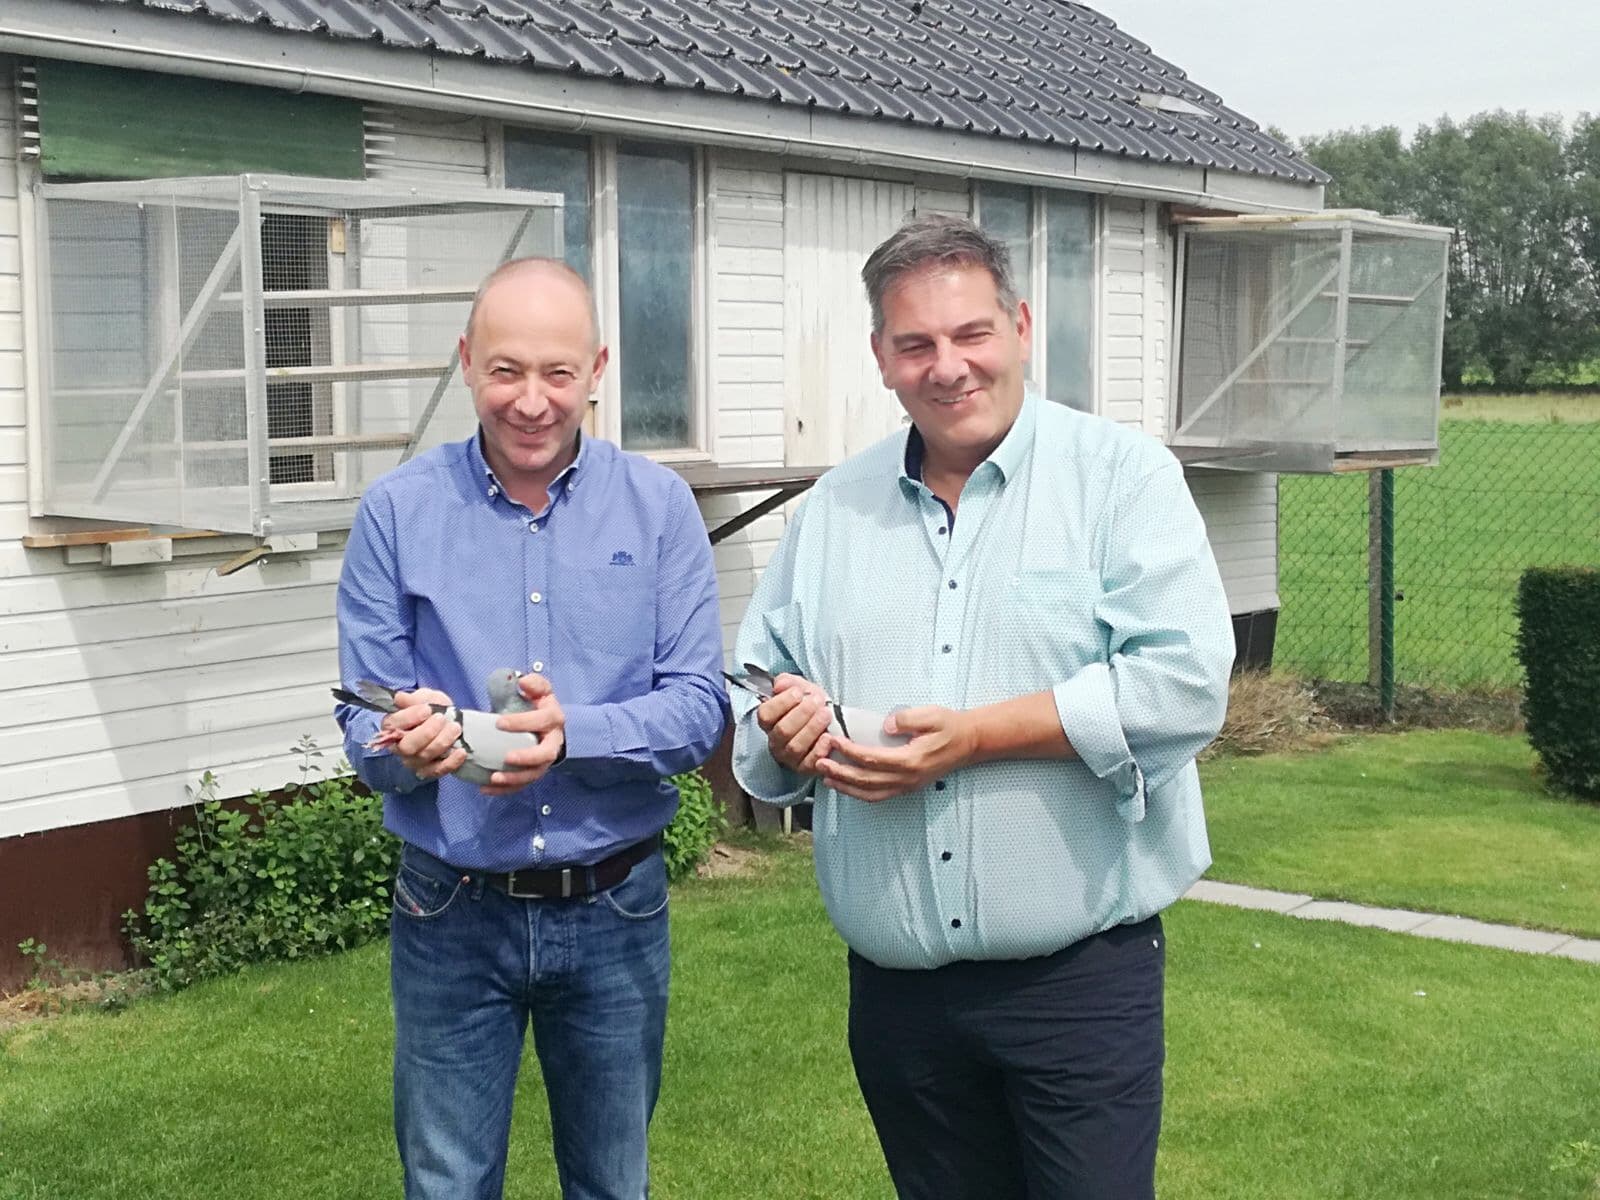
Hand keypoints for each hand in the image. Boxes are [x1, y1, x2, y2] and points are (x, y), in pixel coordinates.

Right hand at [384, 688, 466, 780]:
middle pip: (407, 746)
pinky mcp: (428, 771)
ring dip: (442, 742)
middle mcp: (399, 747)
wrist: (451, 723)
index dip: (409, 717)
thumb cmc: (434, 710)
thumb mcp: (426, 698)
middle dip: (426, 732)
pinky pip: (437, 770)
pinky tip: (461, 751)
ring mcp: (413, 761)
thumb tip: (400, 698)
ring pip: (424, 756)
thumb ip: (414, 698)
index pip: (392, 725)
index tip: (427, 709)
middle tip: (442, 719)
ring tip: (455, 727)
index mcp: (392, 727)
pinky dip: (451, 762)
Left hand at [483, 673, 566, 794]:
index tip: (499, 723)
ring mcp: (545, 760)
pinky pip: (522, 784)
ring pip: (534, 774)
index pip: (542, 721)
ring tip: (494, 779)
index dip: (522, 723)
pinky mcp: (535, 771)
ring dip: (515, 779)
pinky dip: (505, 789)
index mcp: (553, 720)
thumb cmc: (541, 706)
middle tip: (507, 758)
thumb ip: (534, 684)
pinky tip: (486, 789)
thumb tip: (524, 682)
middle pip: (545, 755)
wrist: (551, 725)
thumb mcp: (541, 690)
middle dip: (526, 757)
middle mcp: (553, 742)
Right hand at [756, 674, 834, 775]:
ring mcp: (789, 757)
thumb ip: (788, 682)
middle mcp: (775, 741)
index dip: (782, 703)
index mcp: (769, 721)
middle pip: (782, 730)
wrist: (829, 722)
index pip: (765, 714)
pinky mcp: (805, 768)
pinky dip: (819, 749)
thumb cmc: (811, 706)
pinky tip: (828, 737)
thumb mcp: (800, 688)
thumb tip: (779, 685)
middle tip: (818, 701)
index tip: (799, 693)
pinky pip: (810, 762)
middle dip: (802, 713)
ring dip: (812, 728)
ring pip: (795, 746)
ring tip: (826, 714)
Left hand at [816, 706, 978, 801]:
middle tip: (820, 762)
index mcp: (910, 760)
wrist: (969, 742)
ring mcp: (907, 786)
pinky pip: (879, 795)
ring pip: (870, 793)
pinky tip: (847, 785)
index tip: (834, 741)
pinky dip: (860, 793)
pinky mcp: (908, 787)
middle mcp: (907, 778)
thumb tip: (886, 725)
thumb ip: (907, 719)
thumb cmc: (949, 726)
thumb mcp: (931, 714)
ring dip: (846, 787)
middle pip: (866, 781)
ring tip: (826, 777)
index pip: (872, 760)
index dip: (850, 752)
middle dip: (840, 773)